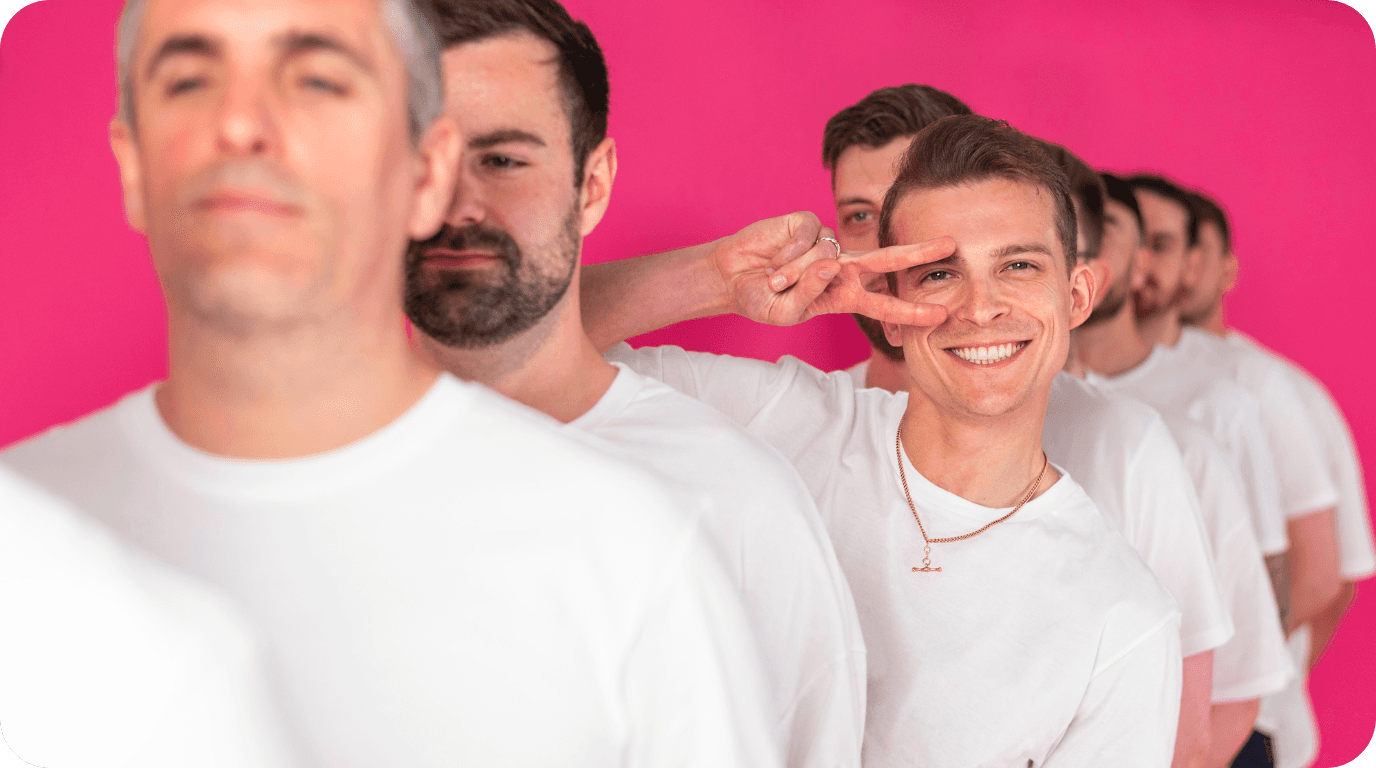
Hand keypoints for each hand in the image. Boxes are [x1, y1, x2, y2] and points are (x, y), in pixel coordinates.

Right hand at [707, 211, 952, 326]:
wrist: (730, 277)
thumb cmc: (760, 299)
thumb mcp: (784, 312)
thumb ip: (809, 295)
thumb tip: (831, 264)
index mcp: (842, 295)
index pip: (883, 303)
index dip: (910, 310)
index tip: (939, 315)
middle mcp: (841, 267)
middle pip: (887, 259)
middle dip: (919, 252)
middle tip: (951, 244)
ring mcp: (826, 243)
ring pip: (828, 256)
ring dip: (797, 275)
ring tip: (774, 281)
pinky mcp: (806, 223)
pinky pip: (810, 239)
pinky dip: (789, 255)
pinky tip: (774, 261)